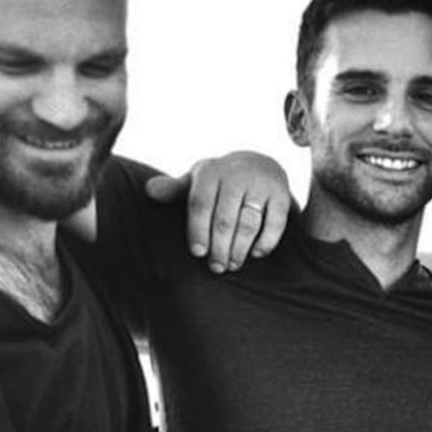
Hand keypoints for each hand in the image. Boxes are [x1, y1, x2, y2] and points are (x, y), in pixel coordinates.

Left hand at [145, 151, 290, 272]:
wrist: (261, 164)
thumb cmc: (222, 181)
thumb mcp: (198, 180)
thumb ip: (175, 189)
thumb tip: (150, 191)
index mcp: (211, 172)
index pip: (201, 204)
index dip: (198, 230)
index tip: (198, 253)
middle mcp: (237, 176)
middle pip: (225, 218)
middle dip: (220, 247)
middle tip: (216, 267)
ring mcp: (261, 185)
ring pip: (249, 223)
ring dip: (240, 248)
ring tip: (232, 265)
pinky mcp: (281, 195)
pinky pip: (275, 223)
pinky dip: (265, 242)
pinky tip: (255, 254)